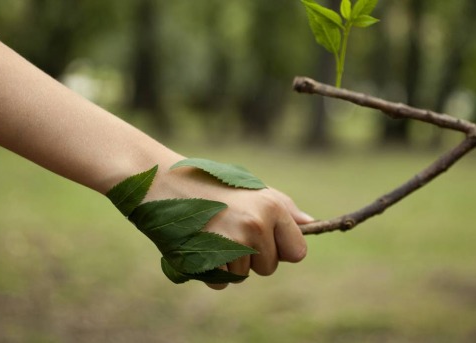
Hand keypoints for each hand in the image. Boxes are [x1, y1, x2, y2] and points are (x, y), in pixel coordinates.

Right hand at [144, 159, 312, 289]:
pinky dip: (212, 272)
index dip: (282, 249)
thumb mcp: (252, 189)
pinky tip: (201, 245)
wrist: (164, 182)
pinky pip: (222, 283)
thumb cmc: (211, 184)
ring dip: (230, 262)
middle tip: (230, 230)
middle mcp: (256, 225)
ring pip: (244, 275)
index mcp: (272, 207)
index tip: (265, 238)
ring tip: (213, 233)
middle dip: (254, 257)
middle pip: (269, 267)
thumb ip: (283, 209)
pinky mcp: (208, 259)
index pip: (298, 252)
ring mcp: (232, 243)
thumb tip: (312, 224)